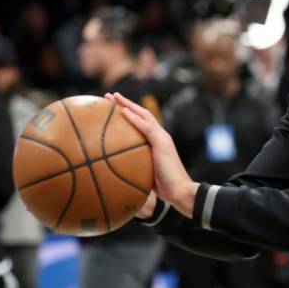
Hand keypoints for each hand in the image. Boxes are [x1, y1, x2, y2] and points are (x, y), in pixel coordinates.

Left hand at [105, 92, 199, 217]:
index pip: (141, 122)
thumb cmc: (164, 188)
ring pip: (144, 115)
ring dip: (127, 105)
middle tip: (109, 96)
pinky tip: (123, 112)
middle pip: (141, 114)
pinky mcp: (162, 143)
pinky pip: (146, 128)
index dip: (128, 113)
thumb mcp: (146, 175)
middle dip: (125, 103)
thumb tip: (115, 172)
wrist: (180, 191)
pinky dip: (134, 119)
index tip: (112, 107)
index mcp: (157, 142)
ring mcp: (162, 138)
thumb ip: (135, 168)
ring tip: (113, 97)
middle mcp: (160, 136)